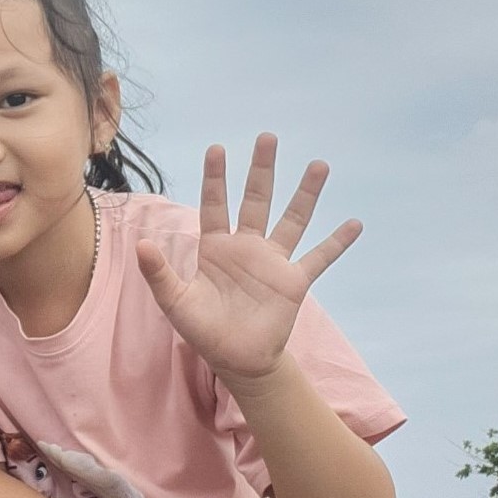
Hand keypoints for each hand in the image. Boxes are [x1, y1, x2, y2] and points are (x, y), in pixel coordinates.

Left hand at [136, 134, 360, 382]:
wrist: (236, 360)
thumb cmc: (203, 329)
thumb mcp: (175, 301)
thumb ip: (158, 273)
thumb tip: (141, 245)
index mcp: (215, 247)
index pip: (215, 204)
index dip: (215, 178)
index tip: (217, 148)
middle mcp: (246, 247)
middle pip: (256, 199)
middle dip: (261, 169)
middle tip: (267, 137)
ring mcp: (273, 262)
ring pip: (292, 220)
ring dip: (306, 194)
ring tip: (319, 164)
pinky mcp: (294, 282)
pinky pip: (319, 258)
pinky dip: (337, 242)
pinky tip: (355, 222)